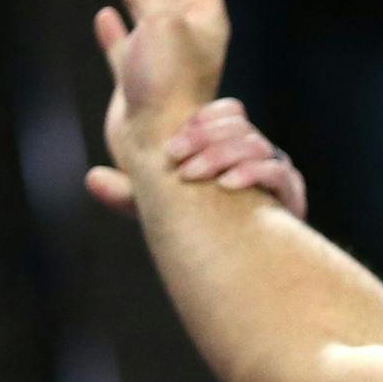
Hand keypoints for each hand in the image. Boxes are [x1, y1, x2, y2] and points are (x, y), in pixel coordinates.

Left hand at [86, 97, 307, 219]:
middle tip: (175, 157)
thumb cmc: (199, 233)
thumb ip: (129, 193)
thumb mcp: (159, 210)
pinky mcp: (290, 196)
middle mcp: (256, 154)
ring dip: (222, 154)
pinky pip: (277, 172)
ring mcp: (275, 172)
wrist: (243, 270)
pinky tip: (227, 185)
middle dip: (204, 137)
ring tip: (193, 174)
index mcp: (231, 146)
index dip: (200, 120)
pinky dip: (252, 173)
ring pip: (255, 143)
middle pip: (239, 124)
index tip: (172, 144)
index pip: (228, 111)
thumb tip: (91, 179)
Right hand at [87, 0, 230, 186]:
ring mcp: (162, 59)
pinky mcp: (138, 82)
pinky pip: (126, 46)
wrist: (158, 146)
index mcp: (206, 18)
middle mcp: (188, 36)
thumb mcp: (162, 23)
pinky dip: (117, 28)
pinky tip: (106, 15)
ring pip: (149, 10)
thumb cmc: (168, 85)